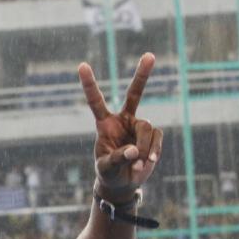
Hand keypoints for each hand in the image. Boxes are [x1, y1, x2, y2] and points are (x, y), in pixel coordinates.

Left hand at [78, 53, 162, 202]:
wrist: (123, 183)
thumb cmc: (108, 174)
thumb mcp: (105, 168)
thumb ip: (116, 159)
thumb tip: (134, 151)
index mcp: (105, 124)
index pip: (96, 101)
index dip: (89, 84)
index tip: (81, 65)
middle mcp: (123, 120)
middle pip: (135, 94)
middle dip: (142, 75)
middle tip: (150, 55)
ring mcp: (139, 126)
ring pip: (147, 128)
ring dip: (144, 148)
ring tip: (137, 165)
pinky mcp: (153, 136)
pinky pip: (156, 139)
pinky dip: (153, 152)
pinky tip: (147, 163)